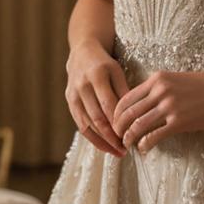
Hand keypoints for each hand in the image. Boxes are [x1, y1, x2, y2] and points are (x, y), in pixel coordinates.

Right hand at [65, 41, 130, 156]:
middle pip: (97, 118)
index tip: (132, 135)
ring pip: (87, 125)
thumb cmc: (105, 63)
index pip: (109, 105)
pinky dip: (92, 138)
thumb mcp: (118, 71)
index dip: (120, 122)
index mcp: (97, 74)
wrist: (82, 52)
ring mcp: (73, 94)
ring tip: (117, 151)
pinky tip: (104, 146)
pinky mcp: (69, 101)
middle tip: (125, 149)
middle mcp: (82, 85)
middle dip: (112, 137)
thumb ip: (124, 91)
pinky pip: (80, 124)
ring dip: (102, 141)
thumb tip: (135, 116)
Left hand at [111, 70, 203, 153]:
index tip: (116, 123)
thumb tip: (144, 104)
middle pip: (127, 112)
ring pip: (137, 125)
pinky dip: (145, 145)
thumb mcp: (177, 79)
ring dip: (128, 138)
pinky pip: (153, 136)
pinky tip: (144, 149)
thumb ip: (159, 89)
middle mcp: (159, 91)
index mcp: (157, 79)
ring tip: (127, 145)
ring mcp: (169, 106)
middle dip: (118, 128)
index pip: (126, 97)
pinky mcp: (179, 121)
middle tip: (117, 138)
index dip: (116, 113)